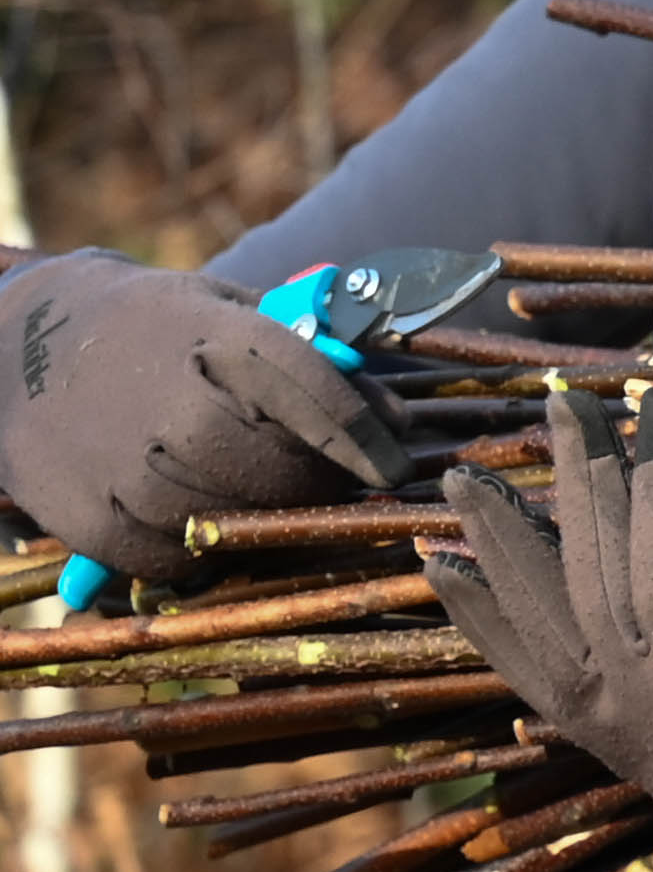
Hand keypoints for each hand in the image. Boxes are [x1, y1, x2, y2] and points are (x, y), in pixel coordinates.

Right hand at [0, 249, 411, 587]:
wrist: (15, 342)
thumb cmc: (150, 327)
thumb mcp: (227, 312)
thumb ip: (307, 358)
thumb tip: (394, 414)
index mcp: (220, 340)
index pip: (321, 398)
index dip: (370, 439)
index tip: (397, 464)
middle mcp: (175, 405)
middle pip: (283, 468)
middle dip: (323, 483)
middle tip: (338, 487)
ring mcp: (126, 466)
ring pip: (233, 519)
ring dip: (268, 519)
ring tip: (278, 504)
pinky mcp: (86, 517)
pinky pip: (171, 559)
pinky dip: (201, 554)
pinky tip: (211, 526)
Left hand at [421, 385, 652, 871]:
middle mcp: (631, 696)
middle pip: (584, 573)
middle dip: (574, 483)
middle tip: (561, 407)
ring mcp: (607, 718)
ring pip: (536, 616)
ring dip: (500, 544)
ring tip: (463, 482)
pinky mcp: (601, 734)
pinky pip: (522, 670)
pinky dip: (481, 621)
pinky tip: (450, 575)